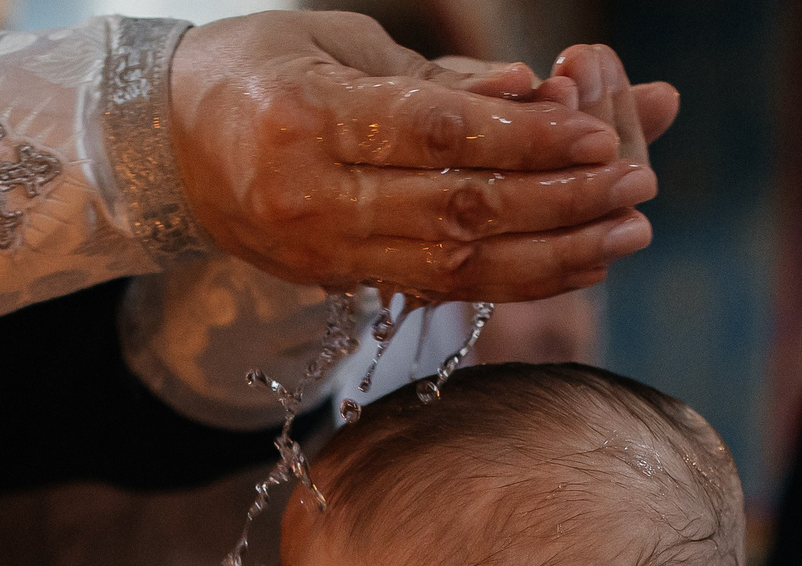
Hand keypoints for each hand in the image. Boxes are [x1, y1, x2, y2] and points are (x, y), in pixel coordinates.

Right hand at [169, 16, 676, 300]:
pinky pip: (438, 286)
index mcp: (303, 117)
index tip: (599, 135)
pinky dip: (514, 277)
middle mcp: (308, 196)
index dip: (524, 141)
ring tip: (626, 232)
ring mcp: (319, 251)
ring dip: (553, 251)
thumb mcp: (340, 43)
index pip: (434, 136)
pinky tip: (576, 262)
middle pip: (454, 208)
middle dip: (558, 200)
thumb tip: (547, 96)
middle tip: (636, 186)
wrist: (165, 144)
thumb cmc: (260, 68)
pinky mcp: (333, 282)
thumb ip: (439, 79)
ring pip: (454, 262)